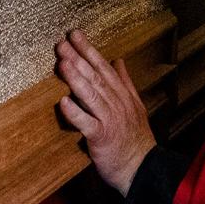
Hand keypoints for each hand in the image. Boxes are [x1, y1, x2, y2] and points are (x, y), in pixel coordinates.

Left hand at [55, 29, 155, 194]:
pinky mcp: (102, 137)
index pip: (104, 67)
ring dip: (76, 79)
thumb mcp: (135, 106)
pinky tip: (63, 102)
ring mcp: (110, 120)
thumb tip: (118, 60)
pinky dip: (76, 113)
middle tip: (62, 43)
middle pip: (95, 77)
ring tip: (63, 63)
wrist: (142, 168)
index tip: (75, 35)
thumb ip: (125, 83)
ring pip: (91, 95)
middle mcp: (117, 104)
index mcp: (122, 95)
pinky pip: (87, 123)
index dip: (89, 50)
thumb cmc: (135, 139)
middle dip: (78, 58)